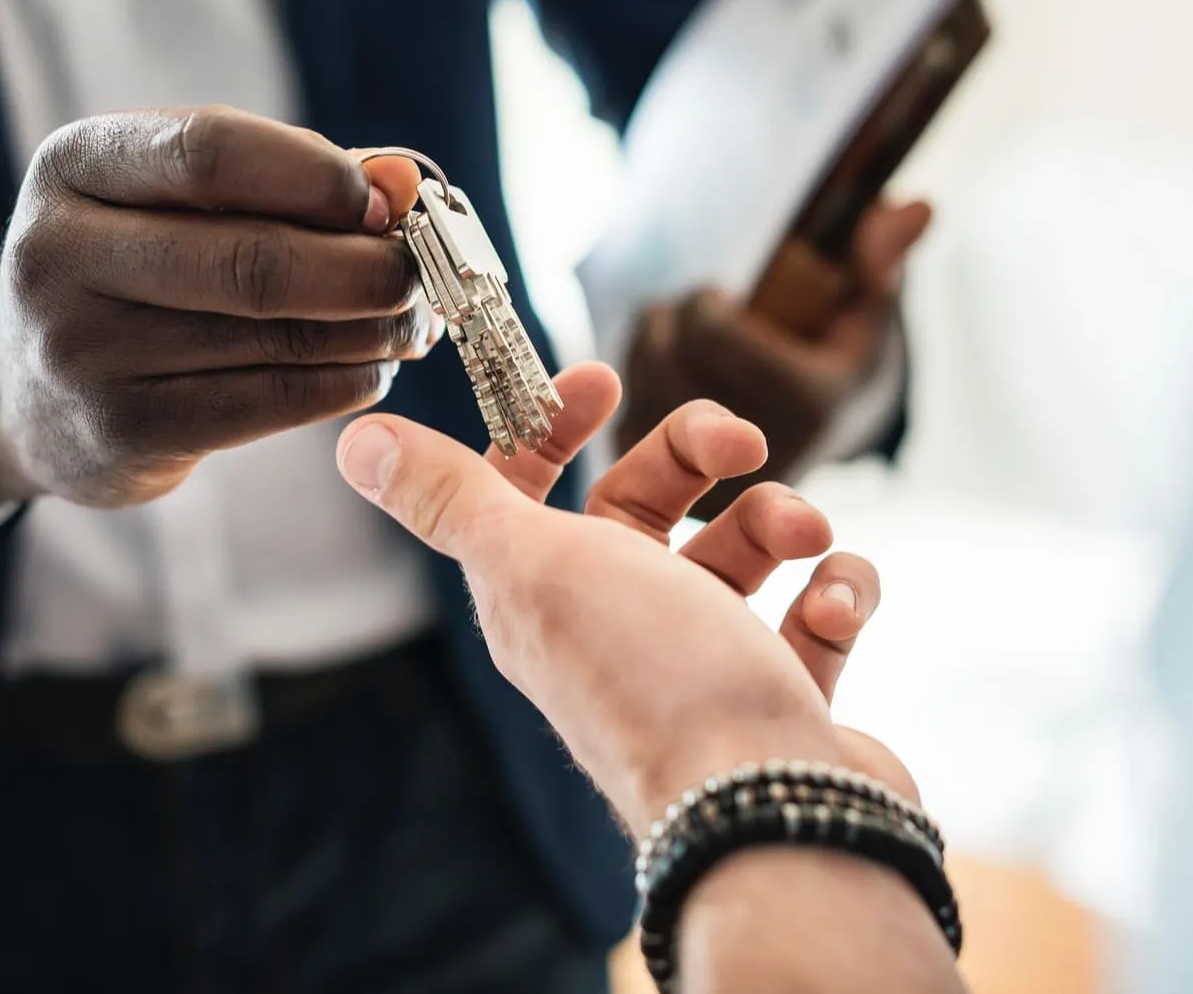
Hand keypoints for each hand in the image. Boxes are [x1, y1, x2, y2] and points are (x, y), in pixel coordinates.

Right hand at [0, 107, 434, 514]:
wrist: (21, 387)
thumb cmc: (136, 266)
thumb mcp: (176, 198)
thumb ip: (287, 177)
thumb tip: (402, 181)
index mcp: (74, 165)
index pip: (211, 150)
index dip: (318, 176)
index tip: (387, 200)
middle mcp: (58, 254)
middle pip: (252, 259)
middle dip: (364, 268)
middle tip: (420, 274)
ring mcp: (82, 352)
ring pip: (272, 337)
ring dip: (368, 329)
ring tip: (410, 320)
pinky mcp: (120, 432)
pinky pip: (266, 403)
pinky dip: (342, 382)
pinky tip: (370, 368)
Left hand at [336, 362, 911, 833]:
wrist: (771, 812)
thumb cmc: (651, 678)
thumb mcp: (532, 566)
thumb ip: (451, 498)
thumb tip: (356, 441)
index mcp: (541, 596)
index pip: (528, 490)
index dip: (553, 426)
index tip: (604, 381)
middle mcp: (616, 627)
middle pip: (646, 504)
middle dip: (697, 454)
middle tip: (743, 443)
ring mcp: (703, 664)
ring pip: (741, 549)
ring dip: (780, 519)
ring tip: (805, 537)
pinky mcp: (780, 695)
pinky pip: (815, 611)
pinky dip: (836, 591)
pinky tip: (834, 605)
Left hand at [620, 199, 931, 518]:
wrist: (816, 445)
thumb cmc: (841, 362)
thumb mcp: (869, 315)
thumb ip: (882, 260)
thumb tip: (916, 206)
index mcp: (809, 405)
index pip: (710, 330)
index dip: (704, 301)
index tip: (721, 296)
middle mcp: (758, 452)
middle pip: (670, 352)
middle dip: (675, 318)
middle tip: (699, 314)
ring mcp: (707, 479)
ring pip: (638, 381)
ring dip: (651, 344)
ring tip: (683, 341)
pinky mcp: (673, 496)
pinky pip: (622, 414)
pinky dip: (633, 384)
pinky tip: (663, 376)